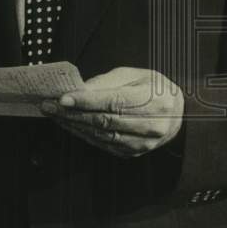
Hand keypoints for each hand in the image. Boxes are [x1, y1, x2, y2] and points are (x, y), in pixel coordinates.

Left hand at [40, 67, 183, 156]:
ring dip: (74, 125)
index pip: (115, 102)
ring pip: (102, 136)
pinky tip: (68, 125)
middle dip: (72, 113)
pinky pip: (104, 145)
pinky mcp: (134, 152)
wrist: (178, 113)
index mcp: (154, 100)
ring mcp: (143, 142)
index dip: (86, 101)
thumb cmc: (152, 88)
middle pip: (105, 121)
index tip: (63, 98)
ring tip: (53, 114)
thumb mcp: (132, 75)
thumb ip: (106, 82)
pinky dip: (83, 134)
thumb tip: (77, 89)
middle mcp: (152, 125)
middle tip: (48, 105)